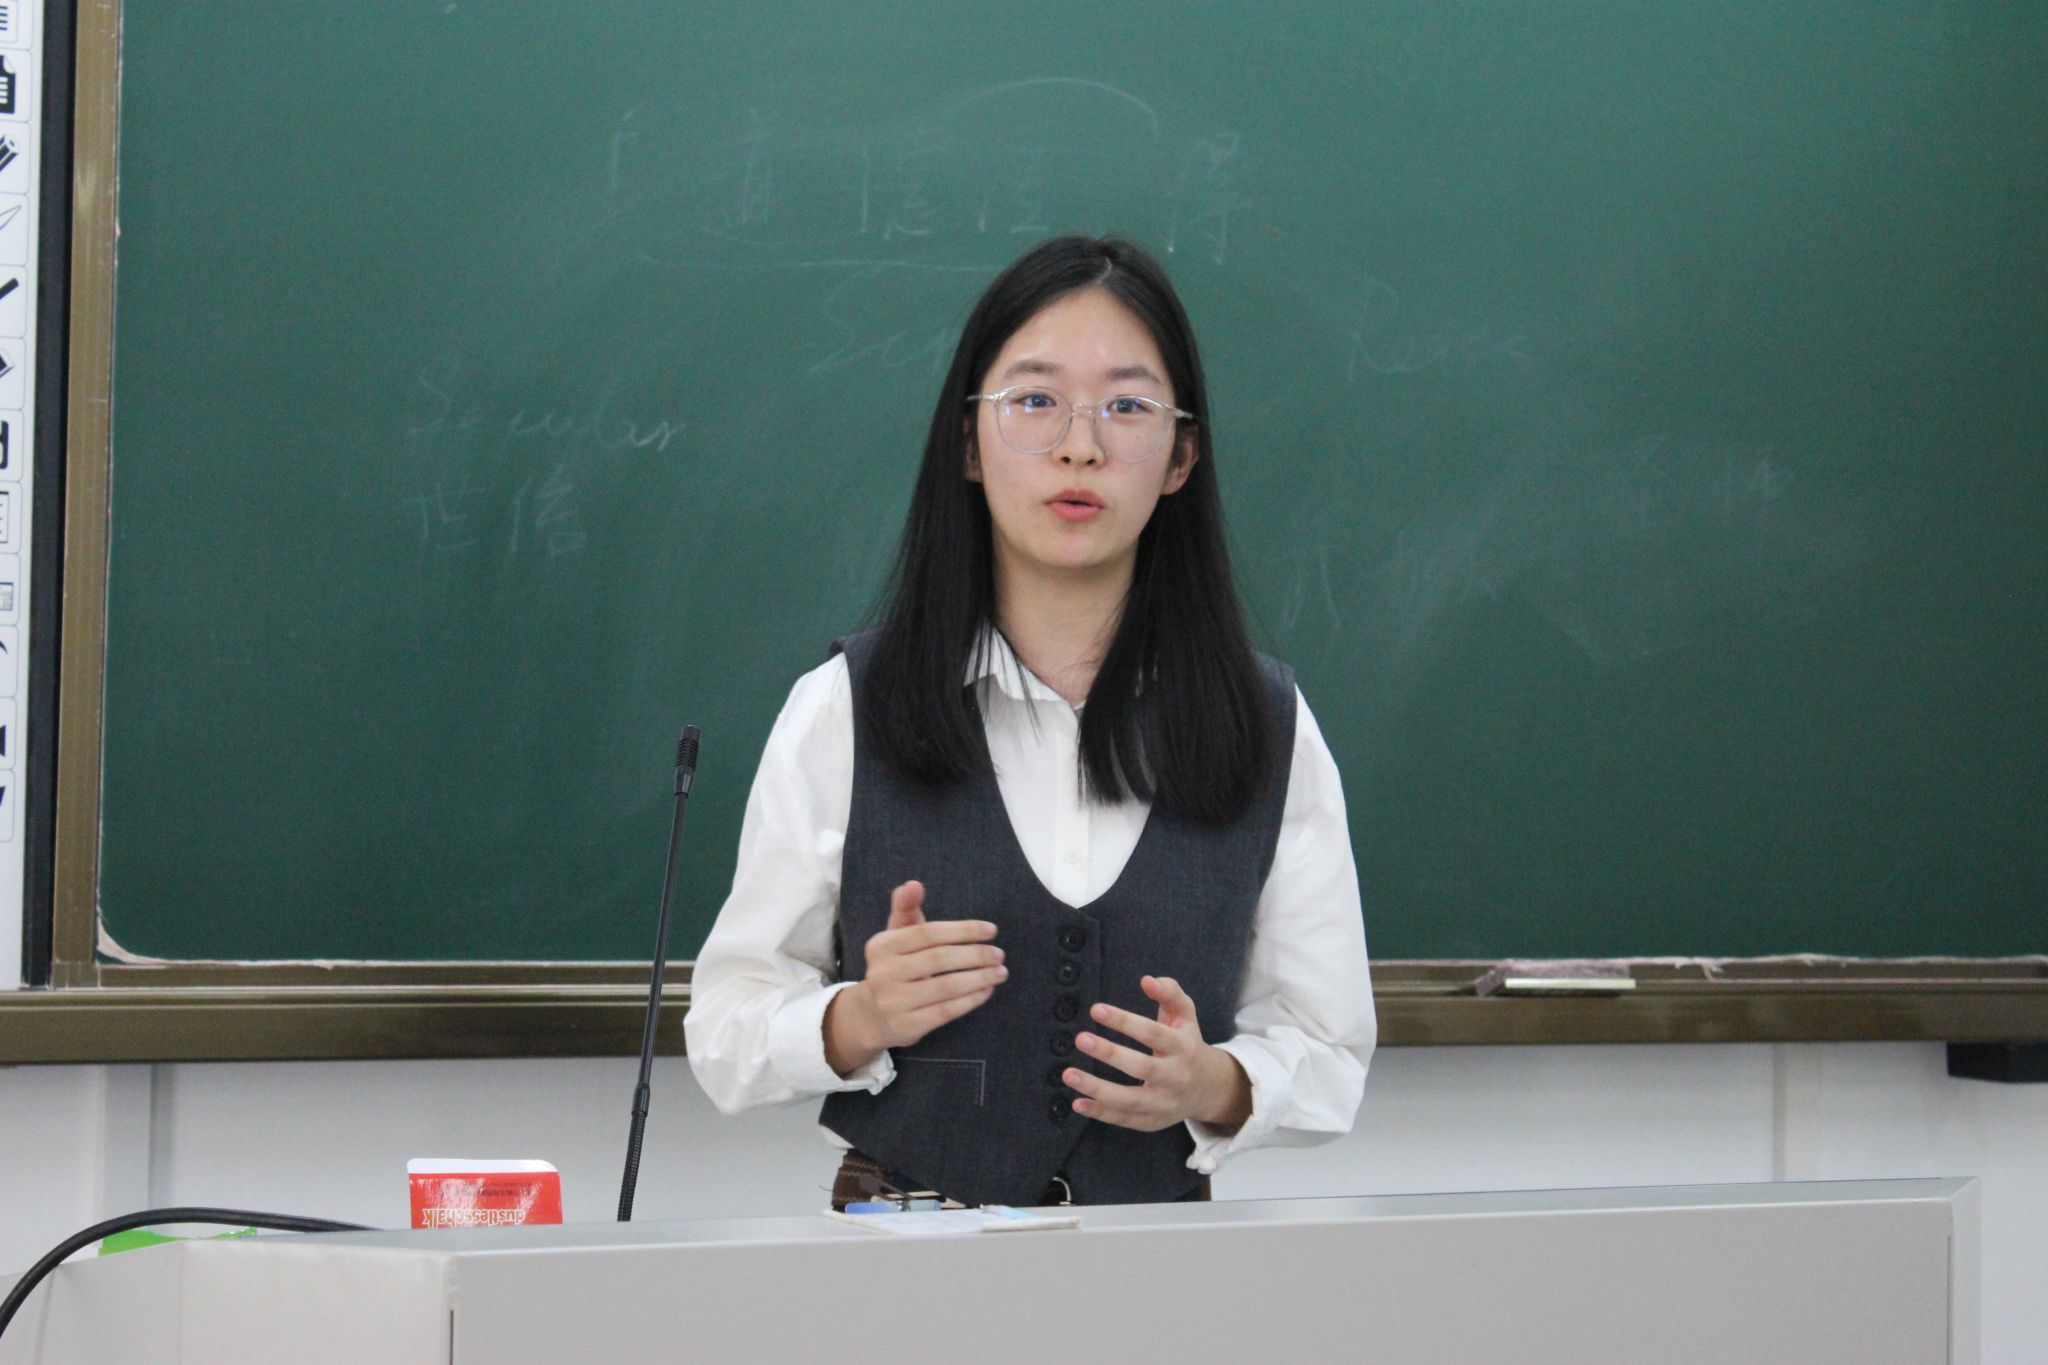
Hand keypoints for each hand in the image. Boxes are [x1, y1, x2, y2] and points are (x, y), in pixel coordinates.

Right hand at [823, 881, 1004, 1076]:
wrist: (871, 1016)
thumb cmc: (894, 966)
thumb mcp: (896, 935)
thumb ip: (906, 907)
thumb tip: (914, 883)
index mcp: (882, 945)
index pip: (929, 933)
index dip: (963, 930)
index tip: (991, 930)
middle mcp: (884, 973)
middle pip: (940, 959)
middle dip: (976, 956)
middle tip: (999, 954)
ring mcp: (893, 1002)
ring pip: (946, 987)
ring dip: (980, 978)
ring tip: (1000, 972)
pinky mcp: (906, 1026)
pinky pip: (946, 1011)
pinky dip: (971, 1000)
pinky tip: (986, 991)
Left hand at [1062, 975, 1251, 1132]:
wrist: (1207, 1088)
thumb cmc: (1186, 1043)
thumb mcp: (1185, 1015)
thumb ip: (1169, 992)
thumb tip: (1147, 980)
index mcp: (1184, 1048)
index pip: (1153, 1034)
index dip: (1125, 1021)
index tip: (1096, 1009)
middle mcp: (1176, 1077)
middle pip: (1142, 1067)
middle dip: (1110, 1053)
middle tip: (1080, 1038)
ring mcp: (1164, 1103)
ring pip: (1130, 1099)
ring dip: (1097, 1088)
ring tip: (1068, 1074)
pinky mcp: (1152, 1121)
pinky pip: (1124, 1119)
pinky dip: (1100, 1113)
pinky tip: (1077, 1102)